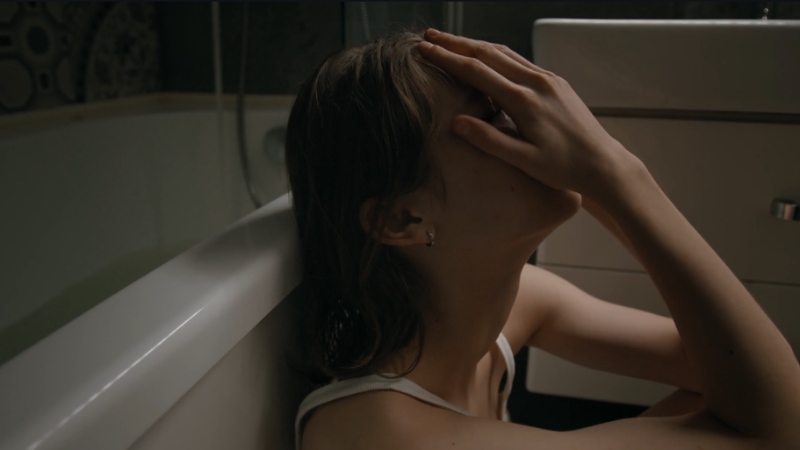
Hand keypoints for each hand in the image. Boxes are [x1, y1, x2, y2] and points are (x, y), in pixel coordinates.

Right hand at [417, 29, 643, 201]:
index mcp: (525, 101)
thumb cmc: (564, 167)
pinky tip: (485, 55)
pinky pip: (519, 60)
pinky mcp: (555, 82)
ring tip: (450, 41)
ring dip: (474, 44)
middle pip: (488, 53)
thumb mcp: (523, 160)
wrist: (602, 163)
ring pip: (504, 52)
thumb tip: (456, 122)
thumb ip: (489, 140)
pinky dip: (496, 53)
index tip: (424, 49)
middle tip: (429, 36)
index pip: (476, 71)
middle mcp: (537, 82)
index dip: (447, 59)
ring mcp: (547, 79)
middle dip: (455, 43)